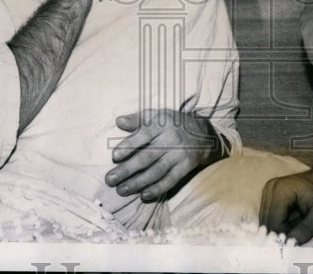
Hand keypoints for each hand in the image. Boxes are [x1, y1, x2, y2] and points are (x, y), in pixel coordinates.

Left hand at [104, 110, 222, 201]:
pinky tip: (144, 196)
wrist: (202, 133)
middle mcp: (170, 140)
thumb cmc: (171, 124)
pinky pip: (171, 180)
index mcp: (160, 125)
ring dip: (138, 182)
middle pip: (147, 157)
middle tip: (110, 180)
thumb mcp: (156, 116)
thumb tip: (119, 121)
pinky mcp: (185, 167)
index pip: (143, 135)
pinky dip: (157, 188)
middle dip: (127, 170)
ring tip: (121, 190)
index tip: (114, 156)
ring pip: (157, 171)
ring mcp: (179, 155)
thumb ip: (137, 119)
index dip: (129, 146)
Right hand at [259, 148, 312, 244]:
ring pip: (266, 222)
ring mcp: (268, 191)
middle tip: (300, 233)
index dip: (285, 237)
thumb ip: (305, 230)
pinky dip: (279, 224)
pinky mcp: (269, 196)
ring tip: (298, 224)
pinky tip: (293, 221)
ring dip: (281, 229)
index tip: (298, 241)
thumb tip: (288, 244)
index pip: (274, 224)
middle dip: (282, 233)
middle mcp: (270, 189)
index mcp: (281, 190)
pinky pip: (269, 217)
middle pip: (267, 223)